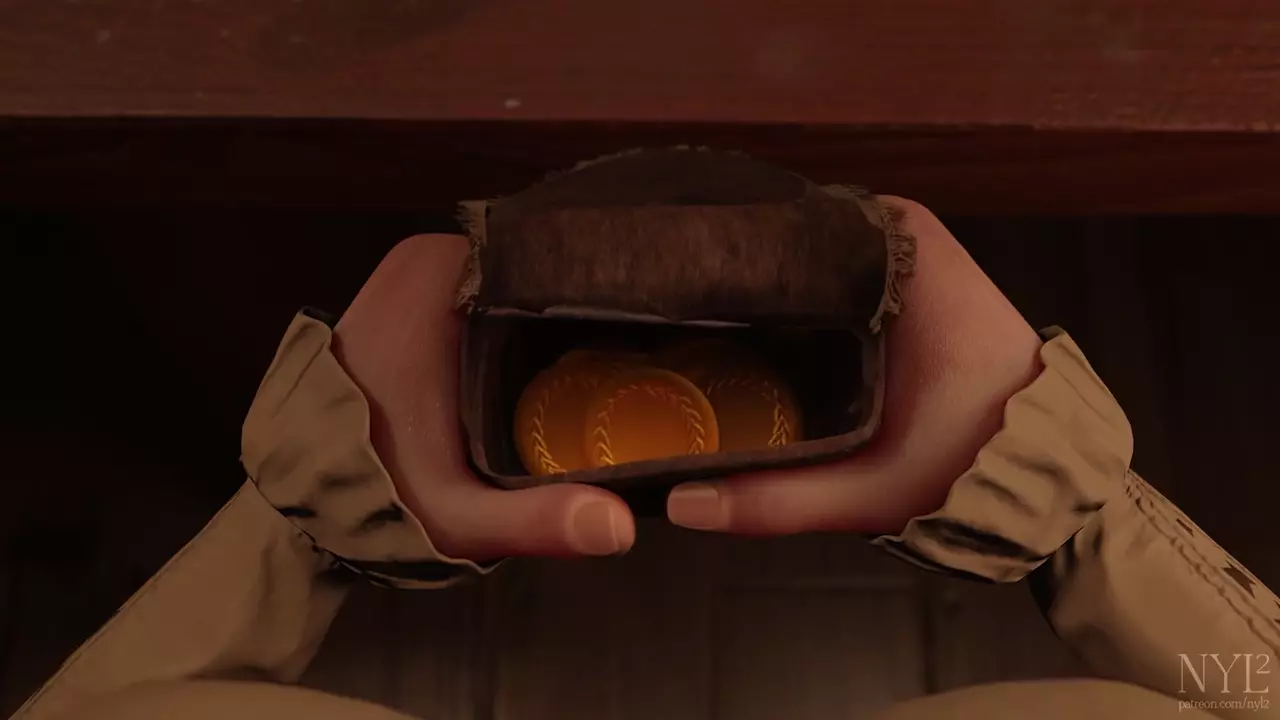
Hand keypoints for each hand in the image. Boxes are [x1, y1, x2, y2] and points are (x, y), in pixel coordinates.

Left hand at [330, 235, 635, 561]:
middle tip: (646, 348)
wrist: (293, 499)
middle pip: (539, 264)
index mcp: (441, 279)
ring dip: (555, 308)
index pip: (552, 258)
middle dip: (585, 302)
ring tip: (618, 348)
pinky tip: (561, 353)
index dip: (607, 294)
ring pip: (515, 275)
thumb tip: (625, 528)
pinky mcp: (409, 289)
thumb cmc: (376, 493)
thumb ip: (538, 519)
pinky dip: (520, 315)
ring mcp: (414, 268)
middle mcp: (426, 256)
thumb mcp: (461, 515)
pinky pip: (487, 286)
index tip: (655, 331)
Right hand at [666, 198, 1044, 535]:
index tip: (670, 277)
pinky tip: (750, 318)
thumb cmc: (973, 465)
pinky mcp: (917, 281)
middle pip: (795, 235)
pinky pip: (840, 268)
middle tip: (668, 298)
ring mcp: (913, 255)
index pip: (791, 225)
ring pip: (815, 251)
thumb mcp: (871, 488)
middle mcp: (905, 238)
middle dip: (739, 266)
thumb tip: (678, 504)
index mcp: (898, 258)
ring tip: (695, 303)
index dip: (728, 253)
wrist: (1057, 472)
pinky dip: (802, 289)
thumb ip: (776, 499)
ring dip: (768, 276)